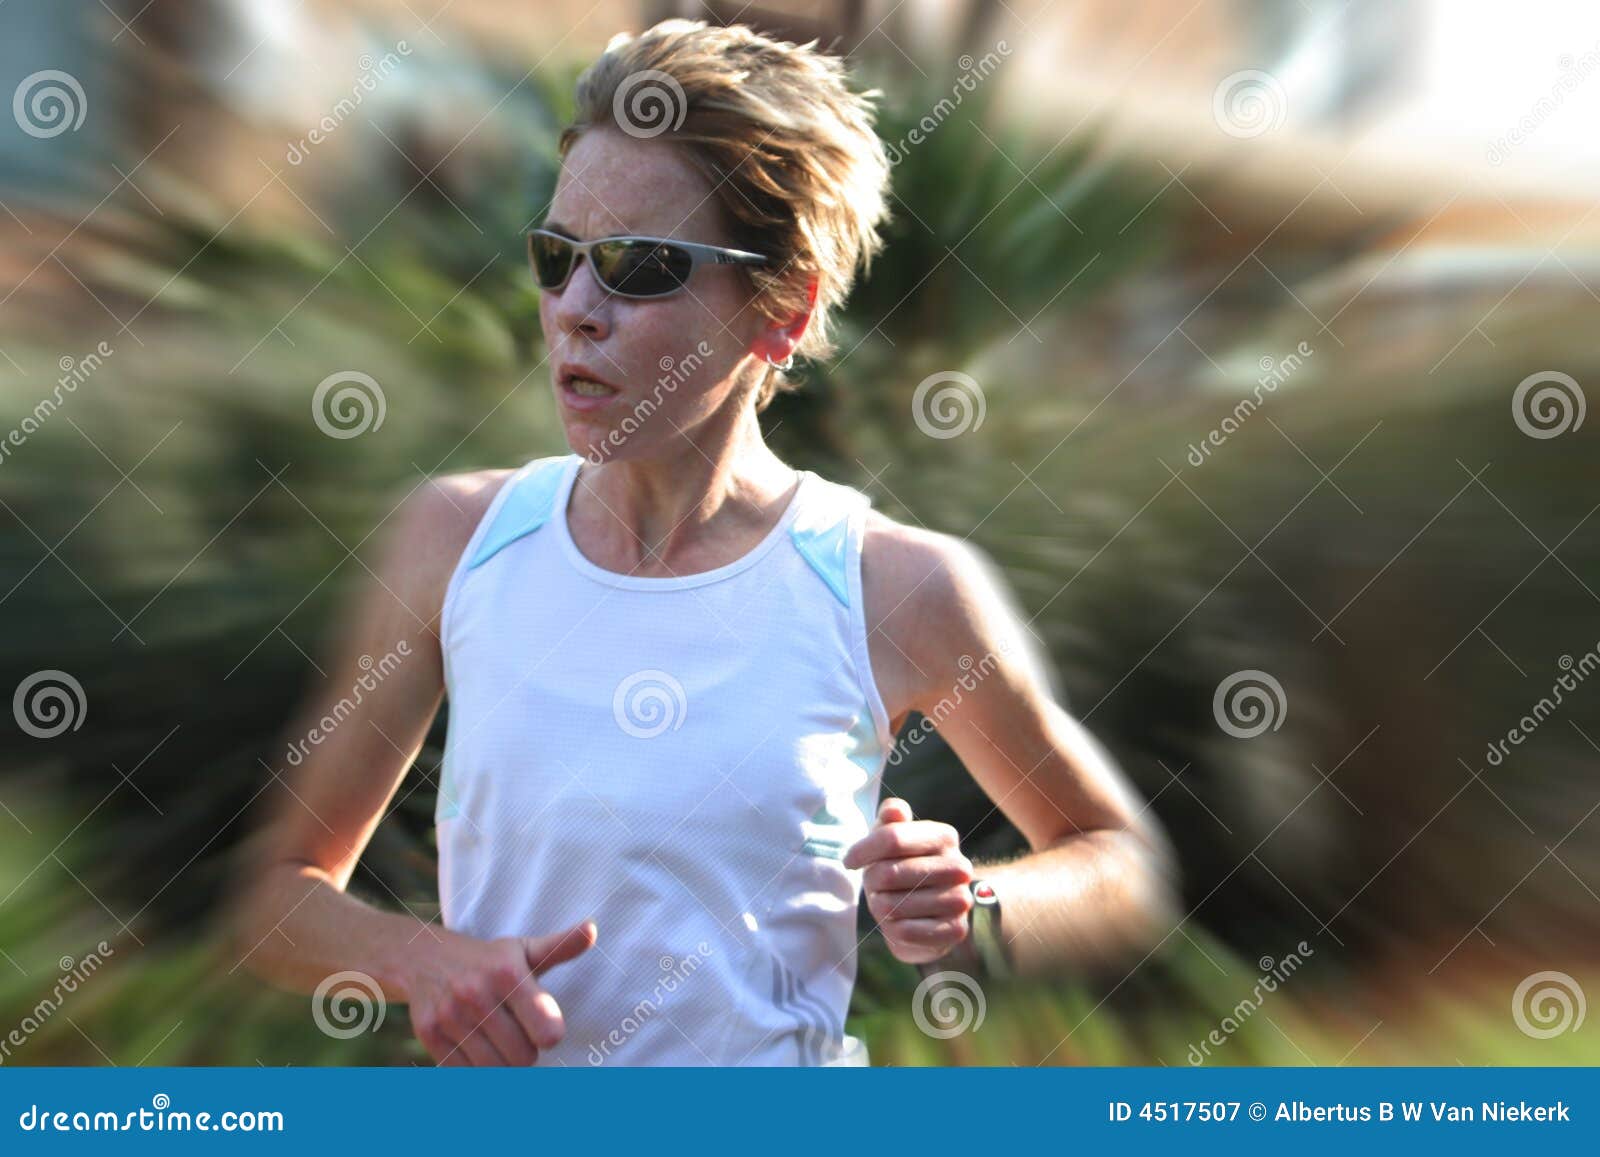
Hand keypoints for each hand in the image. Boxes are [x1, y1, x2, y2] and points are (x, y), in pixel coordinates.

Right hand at [403, 919, 596, 1064]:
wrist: (425, 957)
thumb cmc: (489, 959)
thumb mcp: (525, 949)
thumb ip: (560, 947)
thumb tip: (592, 929)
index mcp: (508, 972)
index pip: (547, 1032)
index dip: (549, 1035)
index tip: (545, 1026)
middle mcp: (476, 993)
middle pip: (523, 1059)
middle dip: (525, 1051)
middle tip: (516, 1031)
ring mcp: (450, 1014)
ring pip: (494, 1071)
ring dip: (501, 1063)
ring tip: (497, 1039)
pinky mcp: (429, 1033)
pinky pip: (464, 1074)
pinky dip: (474, 1068)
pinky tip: (474, 1044)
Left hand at [843, 798, 973, 964]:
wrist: (923, 918)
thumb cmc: (900, 870)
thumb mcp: (892, 840)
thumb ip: (891, 820)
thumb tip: (894, 810)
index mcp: (945, 836)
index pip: (891, 838)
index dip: (861, 851)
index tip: (848, 861)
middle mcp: (959, 866)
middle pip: (888, 873)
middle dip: (871, 882)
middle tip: (875, 886)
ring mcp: (960, 900)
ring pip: (892, 904)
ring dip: (880, 907)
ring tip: (889, 903)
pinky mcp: (955, 931)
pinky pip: (904, 931)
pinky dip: (892, 929)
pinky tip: (900, 923)